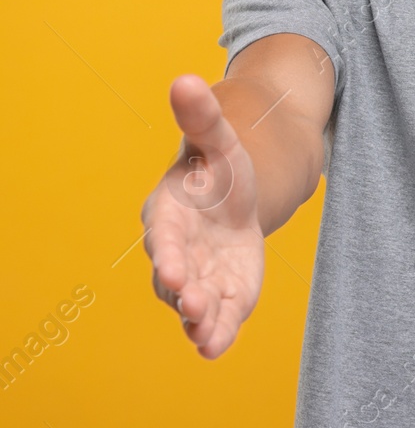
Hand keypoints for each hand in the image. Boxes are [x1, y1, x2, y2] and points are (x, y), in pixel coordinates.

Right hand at [141, 74, 265, 358]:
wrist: (238, 199)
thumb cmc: (219, 167)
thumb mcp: (219, 140)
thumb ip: (202, 117)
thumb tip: (184, 78)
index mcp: (169, 214)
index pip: (164, 236)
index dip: (169, 253)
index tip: (175, 269)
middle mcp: (176, 252)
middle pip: (173, 277)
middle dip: (182, 292)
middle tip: (193, 305)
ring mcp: (198, 279)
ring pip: (191, 306)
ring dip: (199, 320)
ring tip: (207, 333)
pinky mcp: (222, 296)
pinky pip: (216, 321)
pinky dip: (216, 336)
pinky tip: (216, 349)